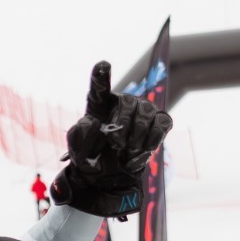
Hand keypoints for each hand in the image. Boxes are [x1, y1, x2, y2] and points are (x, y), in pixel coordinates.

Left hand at [52, 61, 170, 217]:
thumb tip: (92, 121)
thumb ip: (78, 137)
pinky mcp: (160, 121)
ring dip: (136, 136)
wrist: (110, 176)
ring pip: (146, 112)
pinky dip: (151, 140)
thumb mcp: (76, 152)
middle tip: (116, 144)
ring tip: (126, 151)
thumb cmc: (91, 159)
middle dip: (122, 124)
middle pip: (126, 101)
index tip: (102, 64)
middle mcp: (122, 102)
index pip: (99, 87)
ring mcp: (143, 110)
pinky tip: (140, 152)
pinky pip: (162, 123)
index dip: (101, 75)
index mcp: (98, 106)